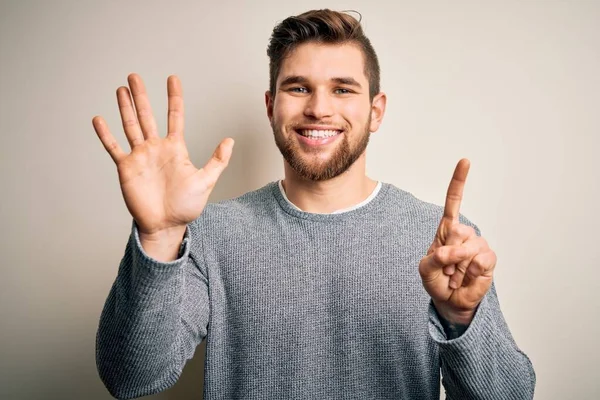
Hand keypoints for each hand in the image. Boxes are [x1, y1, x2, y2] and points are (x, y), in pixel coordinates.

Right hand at [92, 73, 233, 235]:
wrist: (166, 225)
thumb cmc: (186, 206)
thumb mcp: (206, 181)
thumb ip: (217, 160)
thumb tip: (230, 140)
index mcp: (175, 148)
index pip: (175, 116)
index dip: (174, 97)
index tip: (172, 79)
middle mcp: (156, 148)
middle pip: (147, 115)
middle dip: (141, 96)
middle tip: (134, 76)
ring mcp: (140, 157)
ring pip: (131, 126)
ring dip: (125, 108)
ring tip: (121, 89)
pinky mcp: (126, 168)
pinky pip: (114, 148)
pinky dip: (106, 135)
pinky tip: (99, 119)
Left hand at [418, 159, 496, 322]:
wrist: (450, 301)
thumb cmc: (437, 281)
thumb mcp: (426, 270)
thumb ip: (435, 259)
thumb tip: (453, 252)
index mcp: (446, 230)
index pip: (454, 201)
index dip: (459, 182)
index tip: (465, 161)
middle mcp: (465, 234)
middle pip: (458, 231)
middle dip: (448, 254)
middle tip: (446, 269)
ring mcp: (479, 246)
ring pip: (470, 248)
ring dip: (458, 268)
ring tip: (455, 276)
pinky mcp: (489, 260)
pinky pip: (482, 261)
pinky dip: (471, 274)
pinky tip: (467, 279)